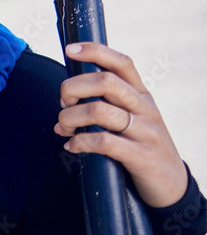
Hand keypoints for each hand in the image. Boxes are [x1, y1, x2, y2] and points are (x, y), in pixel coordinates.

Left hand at [56, 42, 187, 207]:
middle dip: (73, 88)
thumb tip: (66, 96)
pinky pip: (104, 142)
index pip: (122, 62)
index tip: (70, 49)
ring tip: (63, 127)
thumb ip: (106, 102)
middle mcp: (145, 108)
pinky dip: (80, 142)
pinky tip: (72, 146)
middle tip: (63, 104)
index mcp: (141, 95)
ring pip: (99, 111)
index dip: (95, 51)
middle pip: (105, 82)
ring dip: (70, 118)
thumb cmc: (141, 146)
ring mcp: (146, 132)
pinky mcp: (142, 156)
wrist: (172, 185)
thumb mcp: (132, 118)